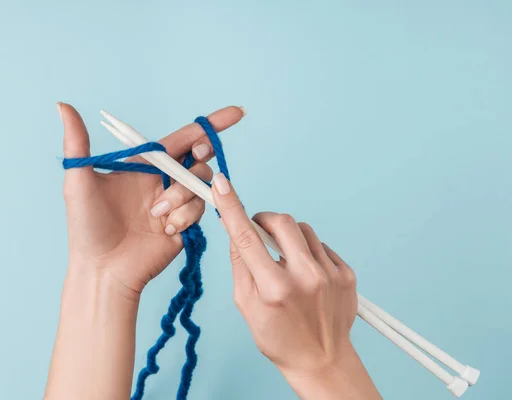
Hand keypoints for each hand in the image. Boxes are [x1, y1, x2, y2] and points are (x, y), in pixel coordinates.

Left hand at [60, 103, 244, 297]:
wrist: (102, 269)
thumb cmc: (86, 226)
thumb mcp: (78, 181)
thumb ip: (77, 143)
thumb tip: (63, 105)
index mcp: (144, 165)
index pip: (182, 137)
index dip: (211, 125)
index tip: (237, 113)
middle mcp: (163, 180)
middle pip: (198, 158)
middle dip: (199, 157)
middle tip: (185, 165)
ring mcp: (176, 203)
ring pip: (200, 184)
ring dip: (180, 196)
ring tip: (156, 215)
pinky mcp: (185, 225)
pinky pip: (199, 210)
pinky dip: (184, 217)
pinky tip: (164, 230)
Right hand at [211, 173, 380, 399]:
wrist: (322, 360)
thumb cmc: (279, 338)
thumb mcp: (246, 306)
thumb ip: (240, 266)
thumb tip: (235, 231)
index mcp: (274, 289)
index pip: (246, 238)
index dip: (231, 207)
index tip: (222, 184)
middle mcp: (305, 277)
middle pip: (282, 222)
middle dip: (266, 220)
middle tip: (259, 231)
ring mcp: (330, 274)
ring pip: (304, 231)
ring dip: (288, 237)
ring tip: (286, 262)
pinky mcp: (346, 274)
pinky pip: (322, 246)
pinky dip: (308, 252)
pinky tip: (306, 274)